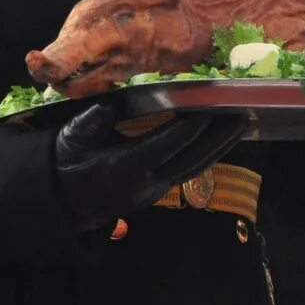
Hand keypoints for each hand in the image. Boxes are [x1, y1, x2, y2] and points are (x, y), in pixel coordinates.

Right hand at [51, 105, 252, 230]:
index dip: (191, 125)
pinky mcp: (158, 191)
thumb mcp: (72, 138)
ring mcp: (156, 189)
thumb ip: (94, 120)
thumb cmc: (66, 165)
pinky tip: (220, 141)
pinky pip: (189, 172)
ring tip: (241, 125)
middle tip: (242, 114)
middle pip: (193, 158)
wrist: (62, 202)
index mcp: (128, 167)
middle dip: (219, 137)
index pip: (168, 143)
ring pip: (196, 168)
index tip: (210, 105)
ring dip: (221, 146)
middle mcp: (148, 182)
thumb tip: (115, 102)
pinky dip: (207, 155)